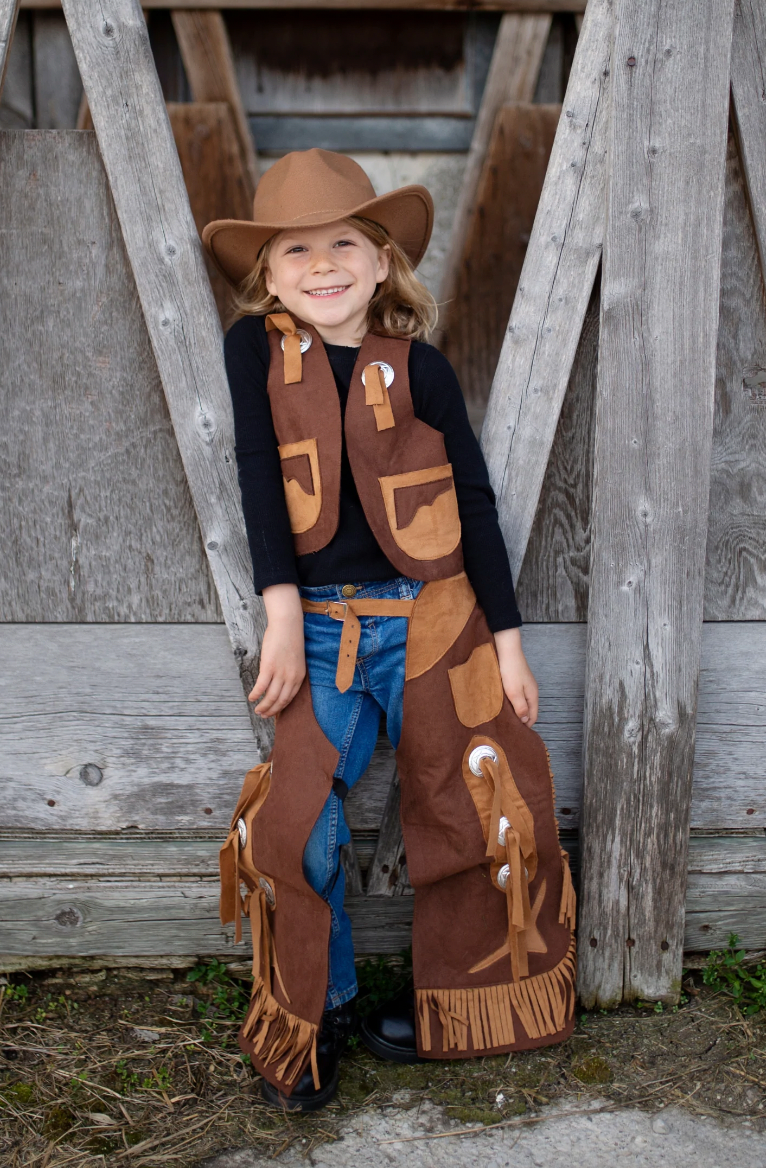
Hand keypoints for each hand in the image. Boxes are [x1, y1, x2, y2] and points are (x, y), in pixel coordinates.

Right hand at [249, 584, 305, 716]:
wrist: (287, 625)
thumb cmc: (290, 640)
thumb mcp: (295, 660)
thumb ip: (290, 672)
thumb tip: (280, 682)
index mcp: (299, 676)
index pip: (290, 698)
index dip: (280, 708)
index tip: (274, 712)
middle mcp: (291, 677)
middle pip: (280, 701)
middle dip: (271, 711)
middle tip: (263, 715)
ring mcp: (280, 673)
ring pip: (271, 697)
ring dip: (263, 706)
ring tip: (257, 710)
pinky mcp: (269, 667)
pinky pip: (261, 686)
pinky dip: (255, 694)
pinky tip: (251, 697)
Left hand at [493, 627, 538, 726]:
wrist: (507, 649)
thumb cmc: (510, 670)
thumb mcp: (514, 692)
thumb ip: (520, 707)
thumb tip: (524, 720)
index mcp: (532, 695)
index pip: (533, 715)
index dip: (526, 725)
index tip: (516, 732)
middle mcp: (531, 690)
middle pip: (528, 709)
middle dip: (521, 719)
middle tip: (509, 726)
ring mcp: (524, 684)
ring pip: (522, 702)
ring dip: (515, 710)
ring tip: (505, 717)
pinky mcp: (517, 679)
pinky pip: (516, 694)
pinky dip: (512, 701)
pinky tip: (503, 703)